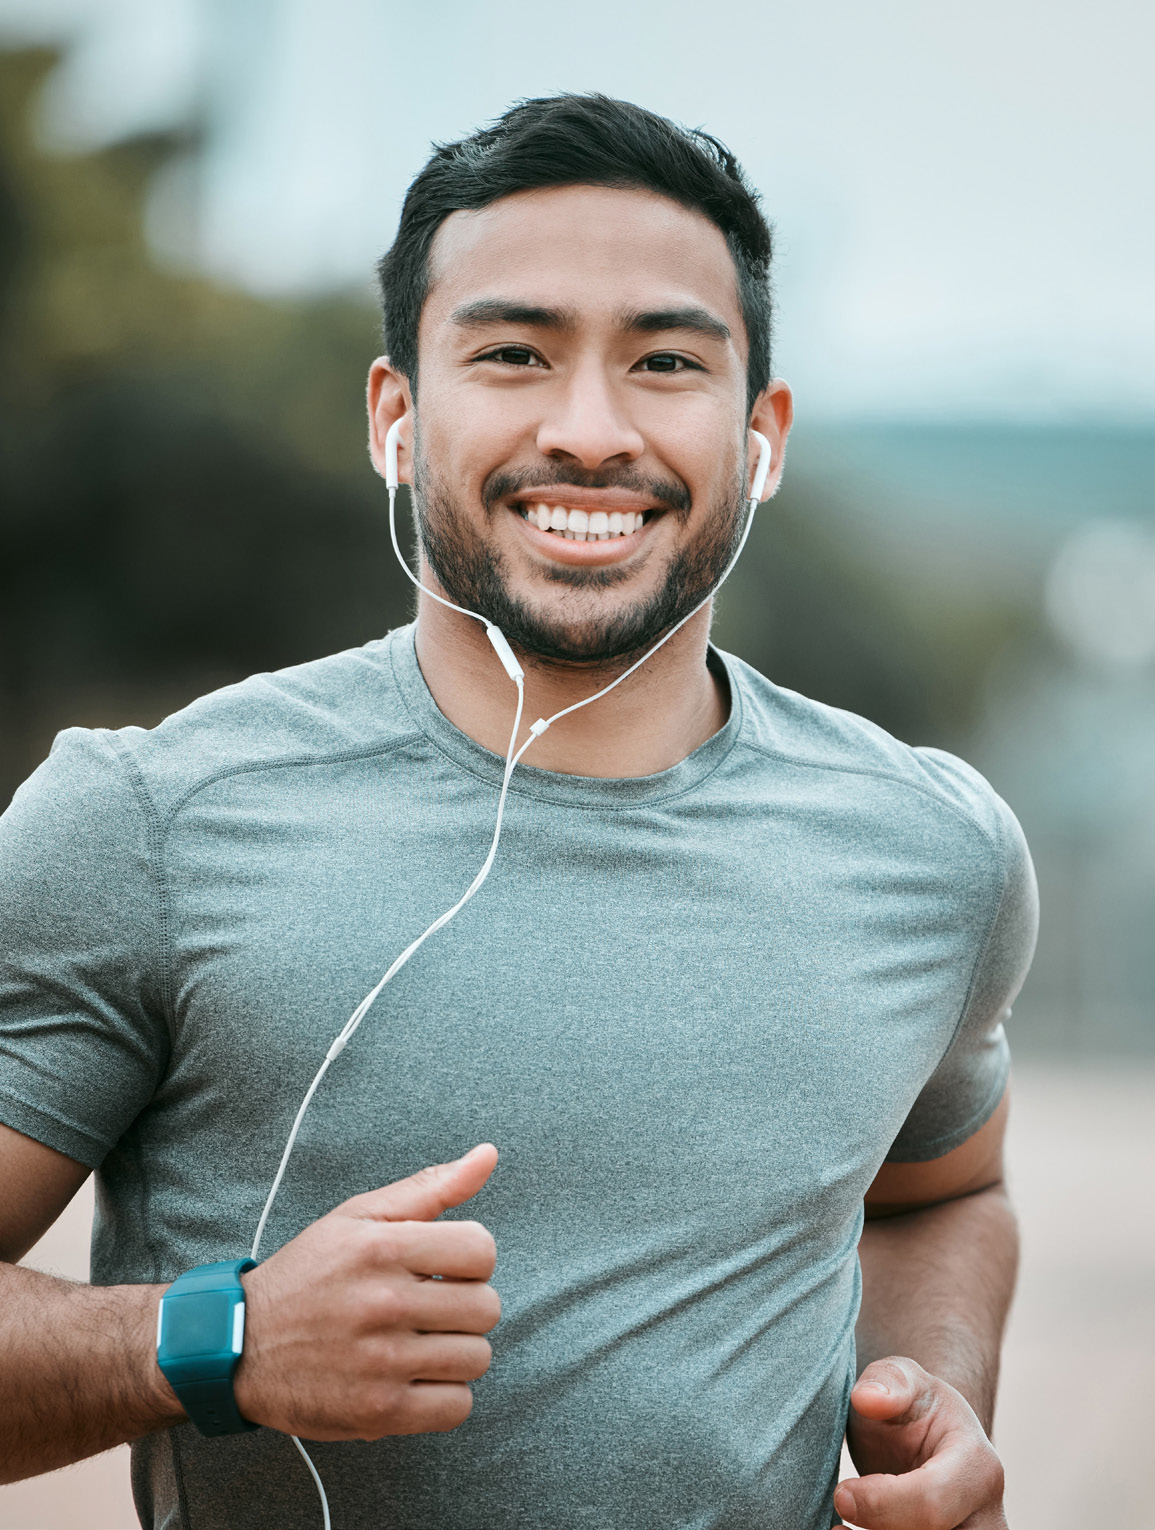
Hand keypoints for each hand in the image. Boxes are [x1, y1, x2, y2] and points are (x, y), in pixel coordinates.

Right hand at [230, 1144, 499, 1439]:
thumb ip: (430, 1187)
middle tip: (431, 1308)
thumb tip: (488, 1155)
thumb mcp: (359, 1217)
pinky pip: (457, 1407)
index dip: (471, 1258)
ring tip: (421, 1343)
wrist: (241, 1345)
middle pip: (486, 1308)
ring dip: (457, 1352)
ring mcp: (382, 1362)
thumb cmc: (308, 1274)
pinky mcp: (379, 1412)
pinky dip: (445, 1396)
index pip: (482, 1250)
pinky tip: (416, 1377)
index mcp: (381, 1248)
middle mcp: (383, 1303)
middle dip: (467, 1306)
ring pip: (477, 1358)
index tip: (444, 1268)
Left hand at [835, 1356, 1005, 1528]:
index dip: (880, 1505)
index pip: (932, 1504)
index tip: (841, 1493)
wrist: (931, 1441)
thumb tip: (869, 1399)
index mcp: (978, 1467)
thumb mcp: (901, 1378)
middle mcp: (988, 1520)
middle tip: (837, 1527)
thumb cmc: (912, 1408)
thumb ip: (888, 1381)